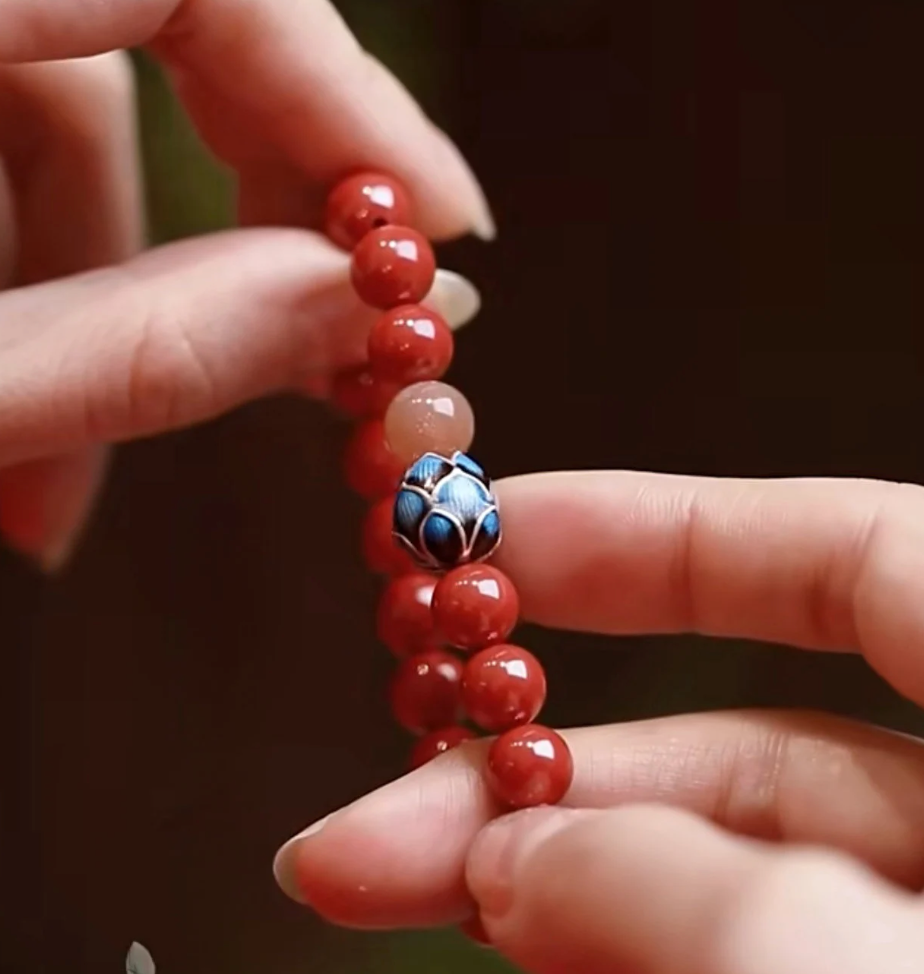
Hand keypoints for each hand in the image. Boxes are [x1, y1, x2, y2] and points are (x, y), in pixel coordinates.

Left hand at [0, 0, 489, 569]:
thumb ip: (135, 347)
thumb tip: (353, 312)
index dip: (342, 88)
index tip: (436, 223)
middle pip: (151, 29)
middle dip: (250, 214)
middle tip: (319, 359)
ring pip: (69, 104)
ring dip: (116, 305)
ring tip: (73, 498)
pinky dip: (43, 292)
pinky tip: (28, 433)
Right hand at [275, 472, 923, 973]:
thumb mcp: (860, 954)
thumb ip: (685, 887)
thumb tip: (508, 859)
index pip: (842, 548)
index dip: (660, 526)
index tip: (499, 533)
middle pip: (748, 742)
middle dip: (550, 768)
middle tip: (386, 812)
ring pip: (736, 866)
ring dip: (566, 877)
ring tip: (417, 888)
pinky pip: (759, 948)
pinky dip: (637, 944)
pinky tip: (528, 945)